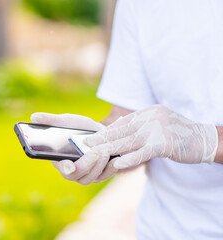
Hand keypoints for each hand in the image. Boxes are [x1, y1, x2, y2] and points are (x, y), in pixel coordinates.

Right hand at [31, 112, 116, 184]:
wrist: (97, 132)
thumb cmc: (78, 128)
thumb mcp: (65, 121)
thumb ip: (50, 120)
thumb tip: (34, 116)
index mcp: (60, 159)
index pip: (61, 168)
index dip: (65, 168)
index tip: (69, 165)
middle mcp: (73, 171)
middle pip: (78, 176)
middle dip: (87, 165)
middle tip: (95, 151)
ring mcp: (87, 174)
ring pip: (92, 177)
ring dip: (99, 165)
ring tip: (105, 150)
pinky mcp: (100, 174)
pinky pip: (105, 175)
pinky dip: (110, 168)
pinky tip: (114, 158)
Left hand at [85, 105, 218, 169]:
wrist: (206, 139)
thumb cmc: (180, 135)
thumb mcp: (159, 126)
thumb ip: (142, 128)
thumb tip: (120, 132)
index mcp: (149, 112)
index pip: (123, 122)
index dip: (107, 131)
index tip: (92, 137)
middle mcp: (151, 117)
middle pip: (122, 130)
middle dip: (102, 138)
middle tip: (85, 144)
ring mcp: (158, 129)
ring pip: (128, 141)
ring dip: (109, 148)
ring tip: (93, 153)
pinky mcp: (165, 143)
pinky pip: (143, 152)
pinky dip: (129, 158)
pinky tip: (117, 164)